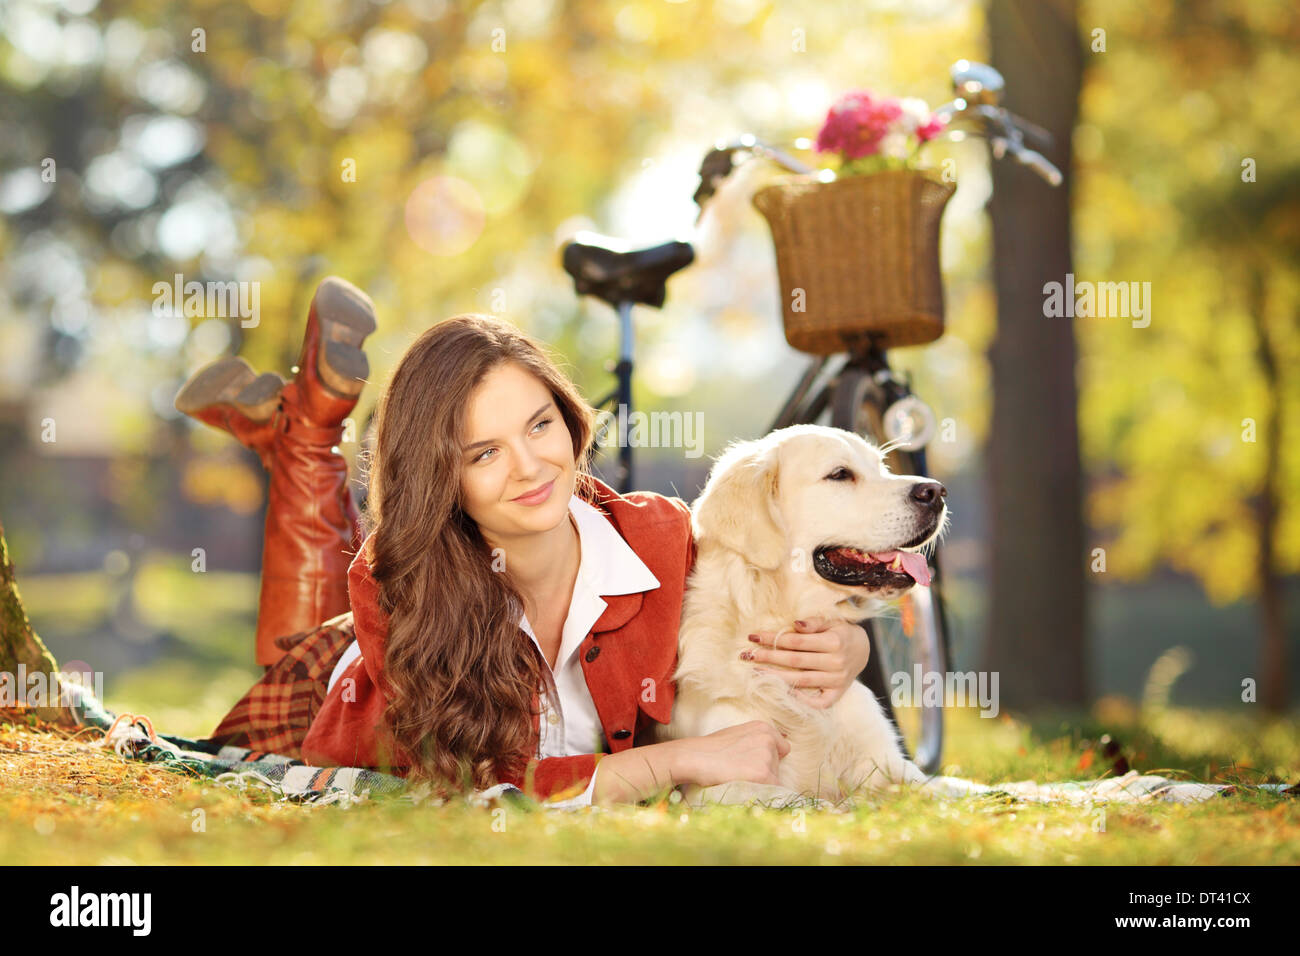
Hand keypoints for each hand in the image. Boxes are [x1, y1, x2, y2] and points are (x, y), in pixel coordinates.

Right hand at [676, 721, 790, 787]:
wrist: (694, 757)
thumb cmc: (710, 749)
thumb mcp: (737, 735)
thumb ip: (755, 742)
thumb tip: (771, 756)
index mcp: (763, 728)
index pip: (783, 749)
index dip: (769, 760)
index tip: (754, 764)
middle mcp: (769, 740)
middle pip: (778, 766)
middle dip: (764, 772)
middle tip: (740, 772)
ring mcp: (767, 757)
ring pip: (775, 779)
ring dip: (761, 783)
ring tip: (738, 778)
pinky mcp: (764, 774)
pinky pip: (771, 792)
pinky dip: (760, 794)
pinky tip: (743, 787)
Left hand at [741, 617, 870, 708]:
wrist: (863, 650)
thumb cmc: (840, 632)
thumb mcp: (830, 621)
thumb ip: (813, 622)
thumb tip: (795, 624)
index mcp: (834, 642)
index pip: (796, 641)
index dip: (773, 639)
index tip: (753, 636)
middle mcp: (836, 663)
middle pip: (794, 661)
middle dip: (768, 657)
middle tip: (746, 654)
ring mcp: (837, 681)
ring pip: (800, 681)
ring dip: (775, 677)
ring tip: (754, 671)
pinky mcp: (836, 695)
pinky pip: (816, 703)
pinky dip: (799, 700)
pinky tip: (780, 691)